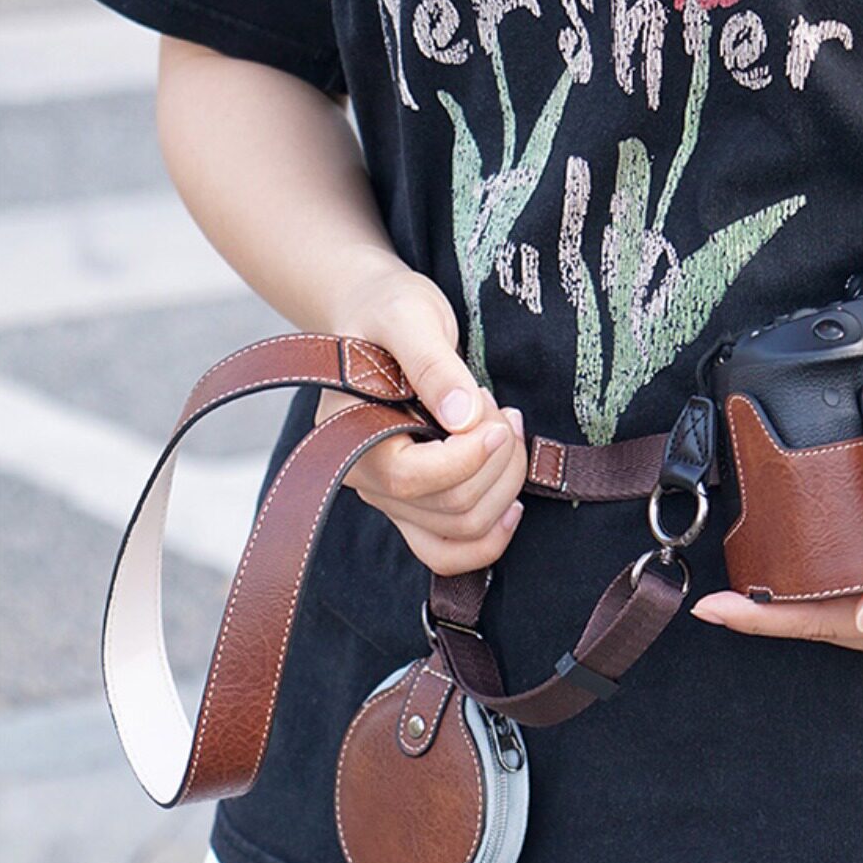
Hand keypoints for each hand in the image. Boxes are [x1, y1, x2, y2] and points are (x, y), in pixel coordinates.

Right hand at [317, 265, 527, 575]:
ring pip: (461, 533)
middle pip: (450, 509)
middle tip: (502, 413)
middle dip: (496, 463)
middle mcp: (365, 479)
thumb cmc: (389, 311)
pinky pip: (449, 551)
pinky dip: (490, 537)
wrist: (380, 317)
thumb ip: (434, 363)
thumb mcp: (411, 317)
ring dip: (504, 489)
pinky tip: (514, 504)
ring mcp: (391, 500)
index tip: (496, 416)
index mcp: (349, 436)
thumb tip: (463, 416)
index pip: (414, 478)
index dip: (468, 458)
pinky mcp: (416, 508)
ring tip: (506, 433)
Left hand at [692, 516, 862, 660]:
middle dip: (768, 615)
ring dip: (800, 604)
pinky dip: (844, 591)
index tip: (715, 608)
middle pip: (828, 624)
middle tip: (708, 602)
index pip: (830, 622)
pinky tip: (826, 573)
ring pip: (852, 617)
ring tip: (747, 589)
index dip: (771, 616)